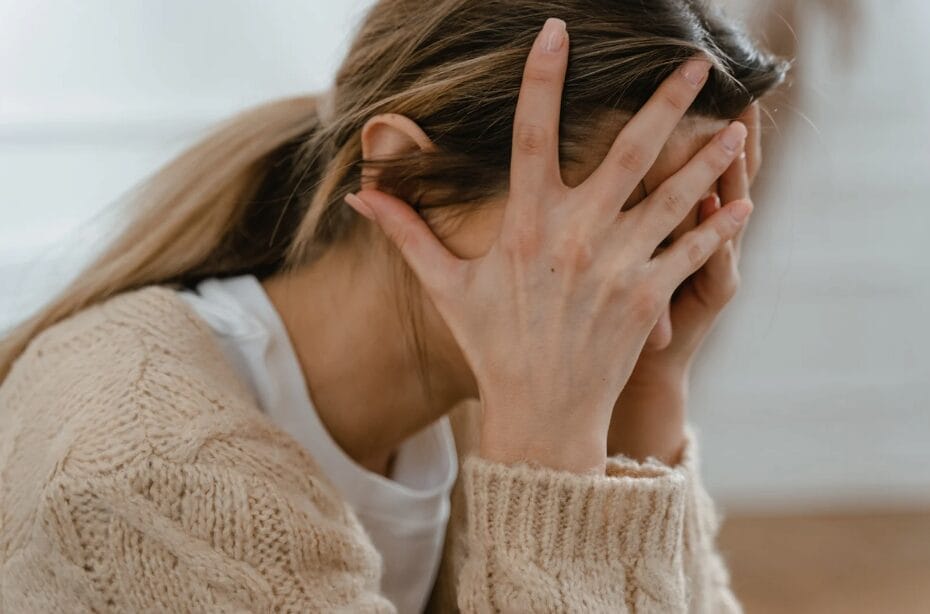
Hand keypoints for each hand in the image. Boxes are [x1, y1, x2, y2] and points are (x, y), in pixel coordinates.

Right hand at [344, 18, 751, 473]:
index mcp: (526, 225)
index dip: (542, 78)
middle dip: (666, 101)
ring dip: (710, 157)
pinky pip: (693, 252)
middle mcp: (577, 237)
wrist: (540, 413)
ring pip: (676, 196)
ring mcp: (618, 267)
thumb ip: (407, 233)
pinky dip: (721, 227)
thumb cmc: (491, 345)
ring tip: (740, 125)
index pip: (532, 134)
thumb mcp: (445, 287)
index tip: (557, 30)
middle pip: (629, 151)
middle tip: (695, 60)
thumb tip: (359, 194)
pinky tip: (744, 201)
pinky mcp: (648, 298)